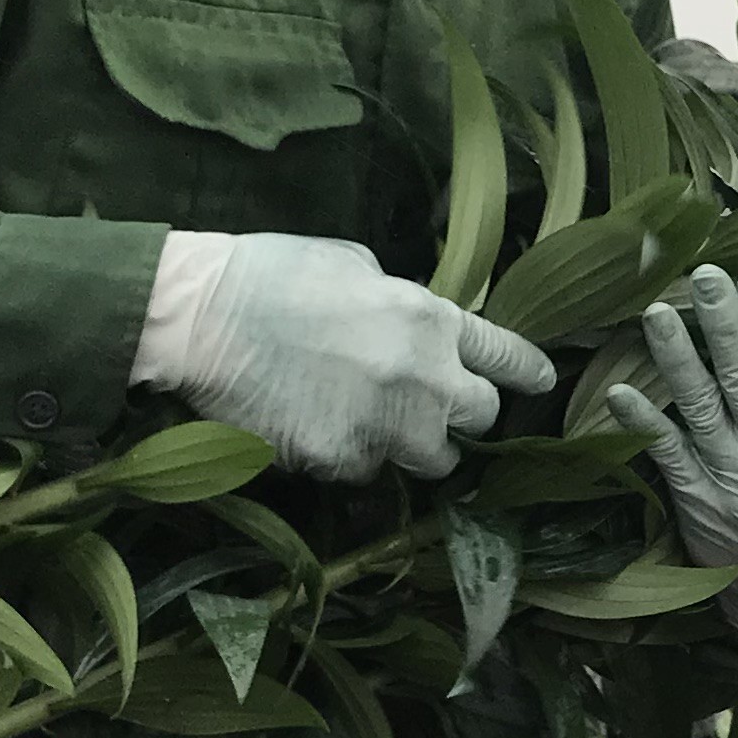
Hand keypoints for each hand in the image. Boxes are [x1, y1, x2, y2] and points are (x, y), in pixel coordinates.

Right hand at [128, 231, 551, 483]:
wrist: (199, 317)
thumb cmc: (272, 274)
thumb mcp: (356, 266)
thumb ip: (403, 303)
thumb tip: (419, 328)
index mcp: (430, 320)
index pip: (506, 356)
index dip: (526, 372)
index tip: (539, 384)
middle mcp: (422, 380)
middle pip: (480, 418)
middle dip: (461, 413)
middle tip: (430, 403)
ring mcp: (382, 427)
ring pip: (431, 459)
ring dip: (412, 444)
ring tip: (371, 419)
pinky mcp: (338, 462)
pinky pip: (364, 471)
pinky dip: (350, 457)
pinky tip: (317, 425)